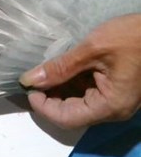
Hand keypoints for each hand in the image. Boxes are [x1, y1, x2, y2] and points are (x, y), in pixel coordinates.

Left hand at [19, 14, 140, 128]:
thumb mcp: (91, 49)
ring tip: (40, 71)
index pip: (66, 118)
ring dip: (57, 89)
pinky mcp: (114, 88)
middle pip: (71, 113)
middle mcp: (112, 109)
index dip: (43, 107)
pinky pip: (86, 92)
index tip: (27, 87)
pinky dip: (69, 83)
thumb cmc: (132, 37)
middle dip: (48, 97)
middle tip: (30, 78)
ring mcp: (114, 99)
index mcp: (110, 106)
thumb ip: (60, 67)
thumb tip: (29, 80)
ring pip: (77, 103)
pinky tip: (57, 68)